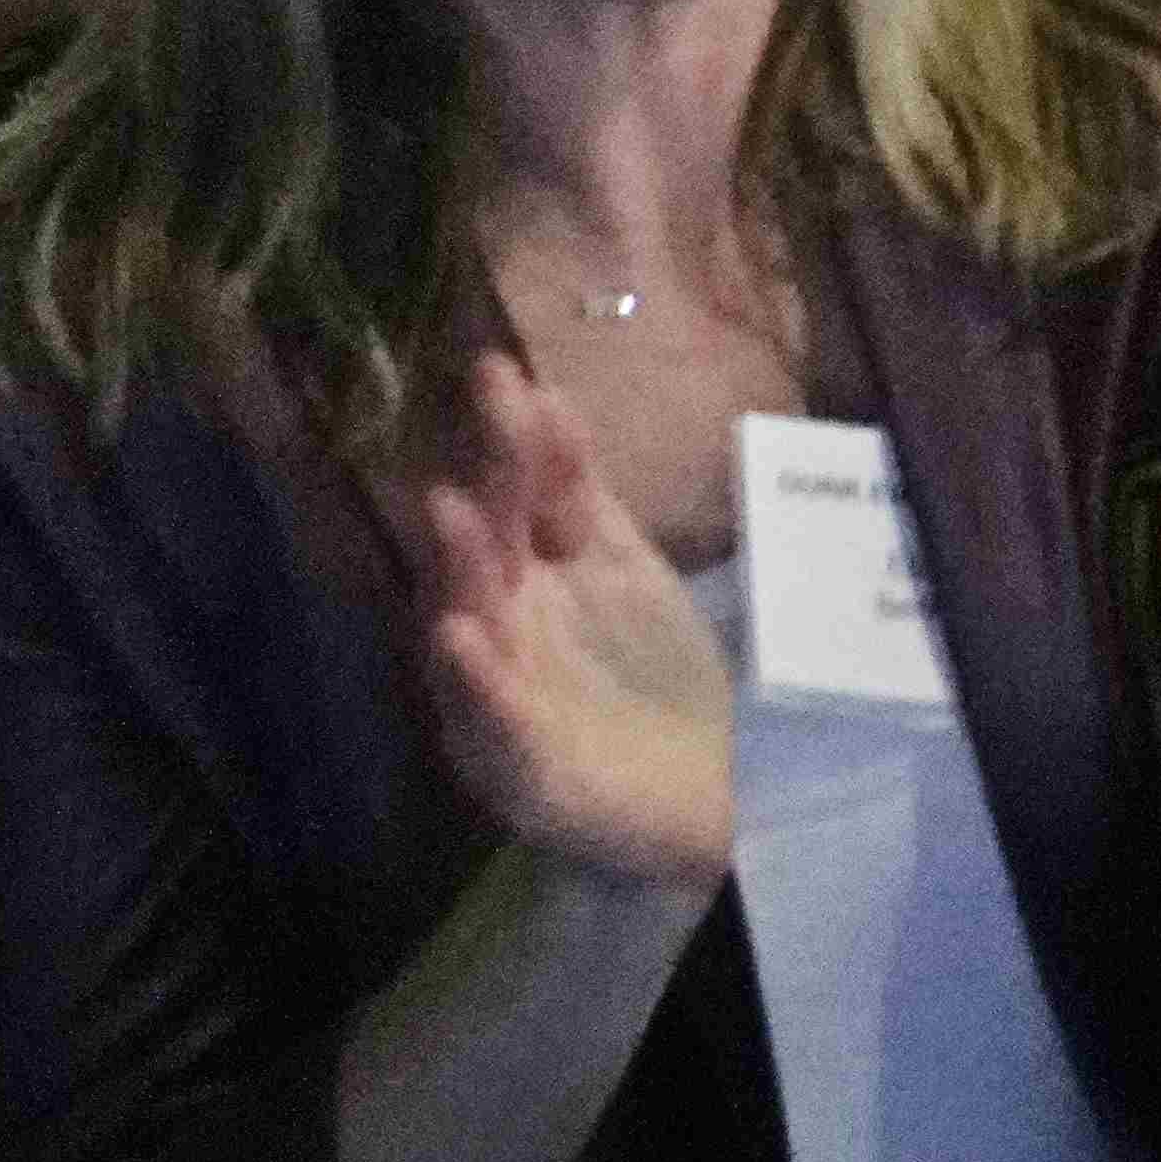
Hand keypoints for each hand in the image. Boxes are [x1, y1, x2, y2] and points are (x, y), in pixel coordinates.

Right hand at [394, 351, 735, 884]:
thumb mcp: (625, 570)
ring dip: (460, 571)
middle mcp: (500, 637)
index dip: (512, 442)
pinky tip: (460, 636)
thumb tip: (547, 398)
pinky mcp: (517, 772)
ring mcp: (499, 705)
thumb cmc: (655, 675)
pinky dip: (476, 681)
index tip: (502, 370)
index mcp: (529, 585)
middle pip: (483, 559)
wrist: (709, 790)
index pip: (516, 503)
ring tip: (451, 508)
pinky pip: (491, 723)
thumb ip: (582, 497)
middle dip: (478, 493)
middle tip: (481, 422)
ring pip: (470, 634)